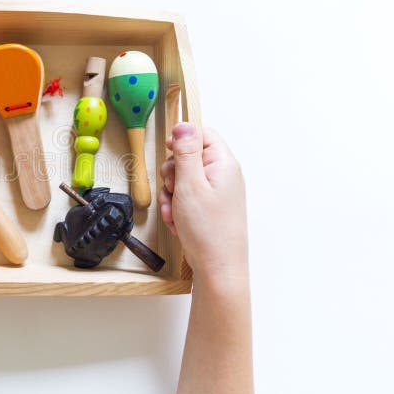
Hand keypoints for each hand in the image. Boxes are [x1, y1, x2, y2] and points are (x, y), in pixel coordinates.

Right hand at [158, 123, 247, 283]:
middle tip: (173, 190)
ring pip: (183, 179)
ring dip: (171, 194)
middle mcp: (222, 175)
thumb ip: (185, 152)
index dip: (182, 141)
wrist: (218, 268)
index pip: (202, 134)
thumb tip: (183, 125)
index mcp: (223, 163)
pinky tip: (177, 222)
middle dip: (172, 174)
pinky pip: (186, 198)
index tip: (170, 155)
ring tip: (174, 212)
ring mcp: (216, 192)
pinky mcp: (209, 207)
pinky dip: (176, 208)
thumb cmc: (208, 230)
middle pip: (188, 157)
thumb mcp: (190, 185)